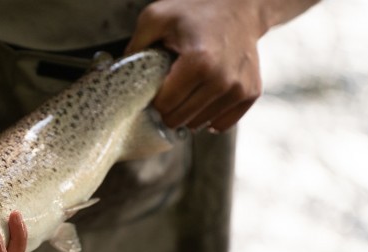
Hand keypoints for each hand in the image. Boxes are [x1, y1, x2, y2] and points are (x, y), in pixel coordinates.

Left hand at [125, 0, 264, 131]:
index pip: (165, 106)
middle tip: (167, 91)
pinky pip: (222, 123)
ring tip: (187, 89)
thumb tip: (117, 73)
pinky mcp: (250, 93)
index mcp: (199, 63)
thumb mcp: (157, 17)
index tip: (153, 90)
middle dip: (168, 110)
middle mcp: (222, 80)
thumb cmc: (197, 10)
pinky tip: (203, 98)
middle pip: (180, 119)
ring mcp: (239, 89)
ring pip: (199, 124)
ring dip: (188, 113)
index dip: (153, 101)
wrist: (241, 5)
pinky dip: (209, 115)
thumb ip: (135, 45)